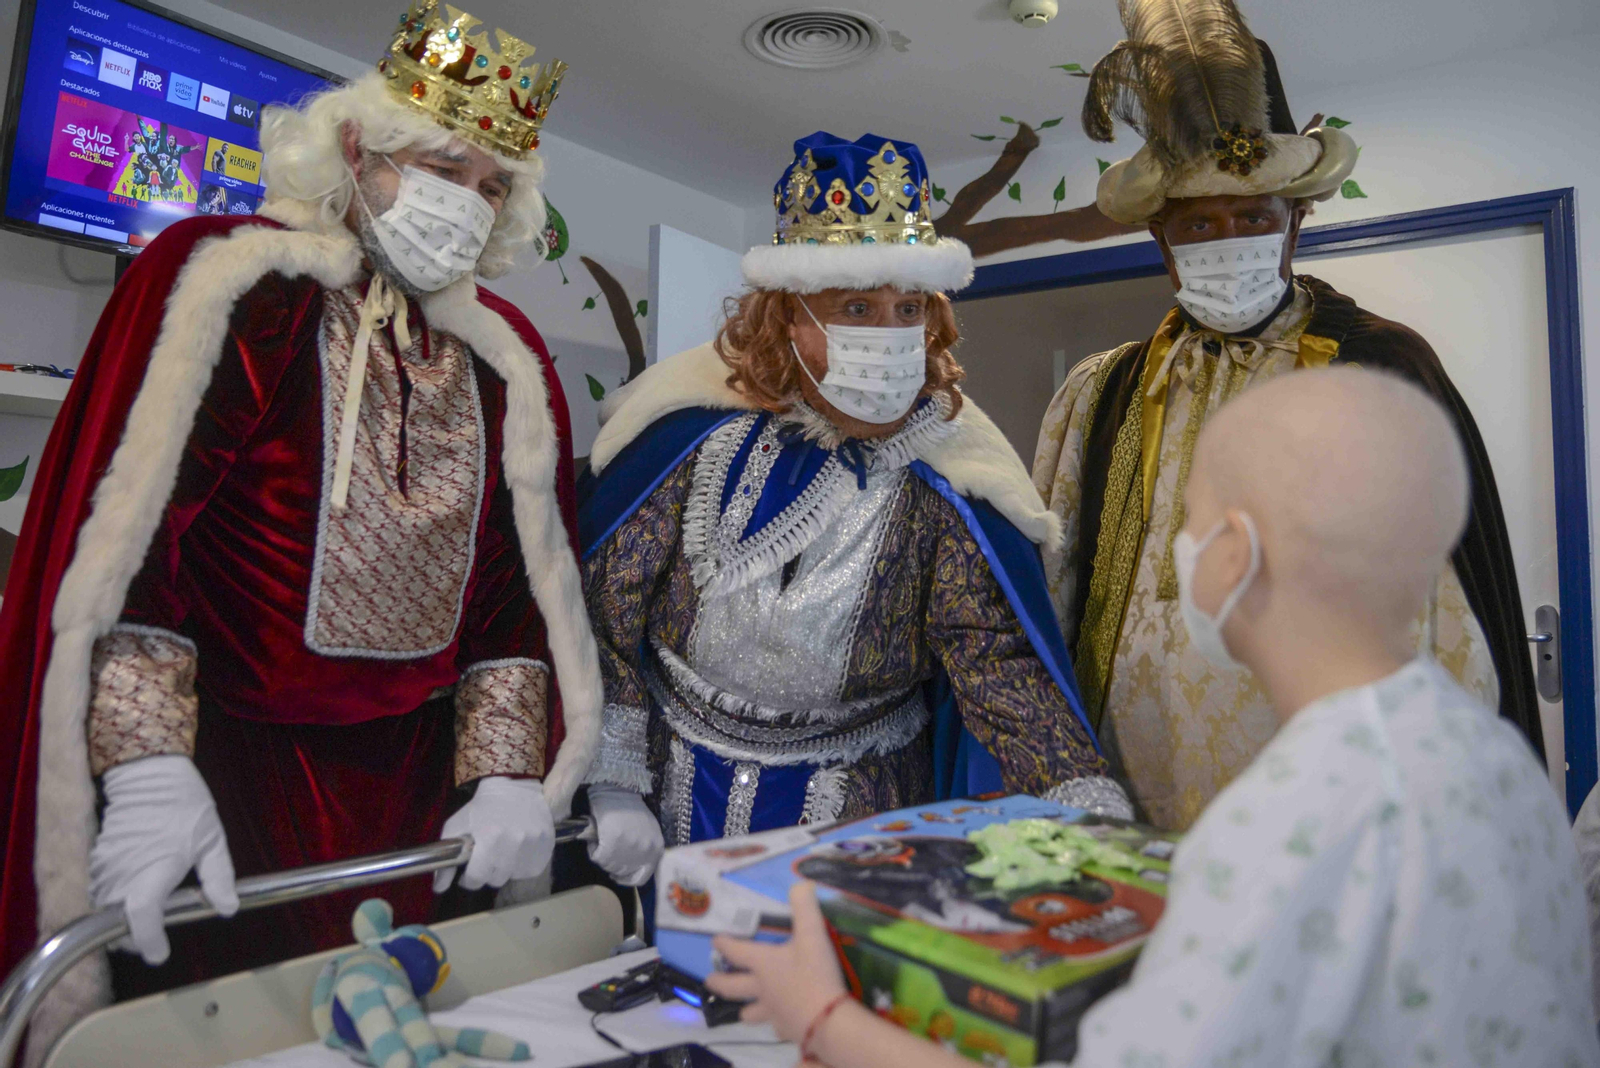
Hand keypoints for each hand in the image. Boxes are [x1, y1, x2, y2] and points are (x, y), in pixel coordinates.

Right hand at [89, 754, 238, 964]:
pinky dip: (113, 904)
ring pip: (104, 914)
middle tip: (158, 936)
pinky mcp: (96, 863)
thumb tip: (229, 908)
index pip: (141, 914)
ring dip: (122, 923)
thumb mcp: (212, 839)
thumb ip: (219, 877)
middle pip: (117, 926)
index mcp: (155, 868)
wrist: (148, 775)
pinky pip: (100, 896)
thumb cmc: (184, 804)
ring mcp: (105, 869)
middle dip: (135, 939)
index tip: (160, 953)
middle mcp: (123, 873)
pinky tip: (134, 893)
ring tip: (148, 917)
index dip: (149, 939)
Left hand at [435, 776, 553, 891]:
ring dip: (506, 869)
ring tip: (503, 851)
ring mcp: (534, 845)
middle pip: (496, 880)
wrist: (515, 785)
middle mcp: (515, 843)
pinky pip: (531, 870)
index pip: (477, 879)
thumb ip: (446, 859)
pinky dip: (523, 866)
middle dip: (488, 872)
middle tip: (486, 857)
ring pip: (514, 876)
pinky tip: (518, 850)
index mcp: (490, 838)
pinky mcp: (547, 846)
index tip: (469, 871)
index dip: (469, 878)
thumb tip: (438, 888)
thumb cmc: (482, 807)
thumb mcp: (457, 826)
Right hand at [586, 785, 663, 886]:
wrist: (617, 789)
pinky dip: (593, 849)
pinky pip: (597, 857)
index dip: (628, 878)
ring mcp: (629, 851)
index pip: (643, 877)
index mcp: (656, 848)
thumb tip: (632, 864)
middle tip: (608, 851)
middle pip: (623, 872)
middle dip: (613, 864)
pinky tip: (596, 837)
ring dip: (603, 855)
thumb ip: (644, 848)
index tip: (619, 875)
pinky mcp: (611, 846)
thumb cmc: (630, 807)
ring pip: (609, 866)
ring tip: (603, 839)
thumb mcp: (648, 829)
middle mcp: (646, 853)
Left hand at [705, 882, 847, 1043]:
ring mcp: (772, 1013)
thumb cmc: (815, 973)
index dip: (724, 944)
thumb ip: (804, 906)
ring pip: (750, 1014)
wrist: (828, 1020)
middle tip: (708, 981)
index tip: (714, 941)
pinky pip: (776, 1028)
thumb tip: (801, 883)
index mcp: (763, 964)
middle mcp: (761, 989)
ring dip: (745, 1010)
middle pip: (732, 988)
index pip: (736, 952)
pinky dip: (776, 1024)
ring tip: (743, 1011)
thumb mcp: (813, 933)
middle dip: (719, 982)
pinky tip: (781, 1023)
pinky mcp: (787, 1030)